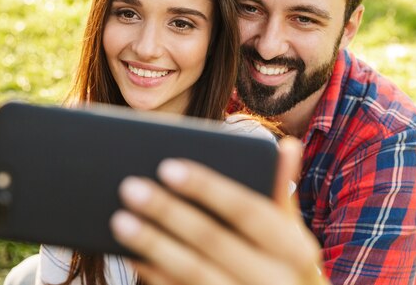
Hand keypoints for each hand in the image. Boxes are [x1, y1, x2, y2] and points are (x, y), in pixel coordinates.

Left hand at [110, 137, 329, 284]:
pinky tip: (132, 254)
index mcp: (295, 250)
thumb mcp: (292, 236)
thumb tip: (287, 144)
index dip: (208, 188)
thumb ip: (279, 194)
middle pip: (213, 240)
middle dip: (169, 212)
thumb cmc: (283, 267)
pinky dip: (154, 274)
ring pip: (192, 271)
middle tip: (130, 186)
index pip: (248, 210)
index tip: (168, 166)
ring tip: (120, 218)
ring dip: (153, 244)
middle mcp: (273, 281)